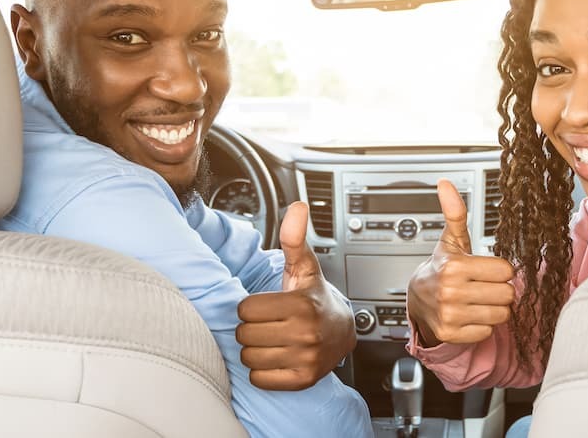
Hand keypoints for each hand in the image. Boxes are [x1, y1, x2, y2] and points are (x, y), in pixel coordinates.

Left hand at [236, 202, 356, 390]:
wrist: (342, 331)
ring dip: (254, 350)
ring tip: (270, 339)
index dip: (251, 307)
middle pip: (245, 335)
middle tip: (267, 323)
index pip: (246, 310)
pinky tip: (275, 357)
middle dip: (251, 328)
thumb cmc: (313, 296)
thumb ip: (293, 238)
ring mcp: (305, 359)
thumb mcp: (303, 266)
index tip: (265, 306)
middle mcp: (305, 334)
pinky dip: (262, 371)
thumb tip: (297, 207)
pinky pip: (260, 379)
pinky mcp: (302, 380)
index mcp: (301, 305)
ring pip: (249, 358)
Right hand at [407, 179, 515, 345]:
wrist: (417, 299)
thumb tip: (445, 183)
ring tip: (478, 300)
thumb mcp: (451, 241)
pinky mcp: (452, 334)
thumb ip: (455, 213)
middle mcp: (451, 292)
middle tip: (483, 286)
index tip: (486, 270)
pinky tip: (469, 315)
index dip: (499, 270)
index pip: (505, 271)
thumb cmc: (442, 268)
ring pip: (501, 314)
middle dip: (499, 290)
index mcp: (455, 267)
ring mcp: (451, 315)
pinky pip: (487, 332)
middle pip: (507, 294)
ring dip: (493, 308)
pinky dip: (482, 326)